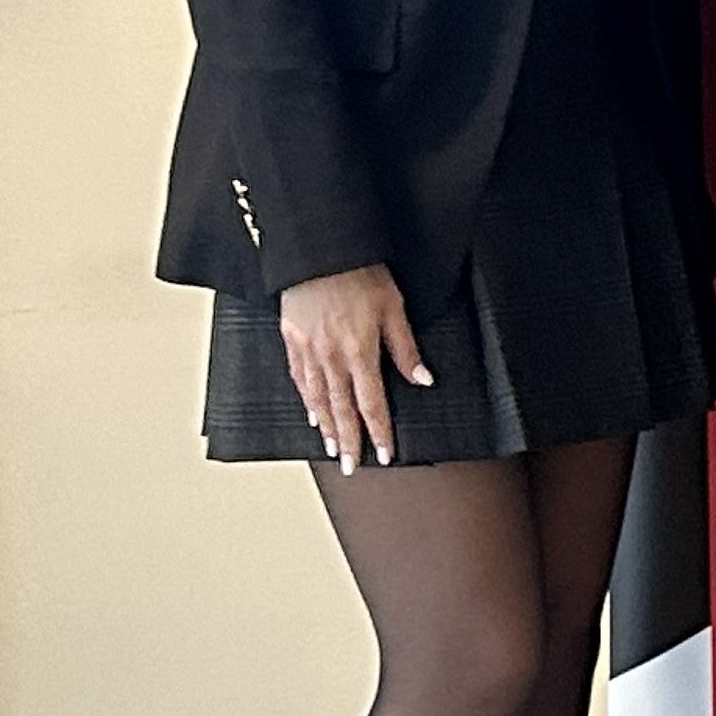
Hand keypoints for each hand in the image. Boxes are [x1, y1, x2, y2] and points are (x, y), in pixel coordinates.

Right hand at [279, 263, 429, 472]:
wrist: (319, 249)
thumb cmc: (360, 272)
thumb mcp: (395, 307)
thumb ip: (406, 348)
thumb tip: (423, 379)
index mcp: (360, 352)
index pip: (372, 404)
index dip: (379, 433)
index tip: (385, 454)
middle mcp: (331, 358)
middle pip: (342, 409)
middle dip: (348, 441)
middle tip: (351, 467)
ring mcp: (308, 350)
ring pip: (317, 399)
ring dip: (327, 427)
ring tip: (332, 448)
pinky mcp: (292, 339)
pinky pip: (298, 378)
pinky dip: (306, 400)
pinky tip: (311, 413)